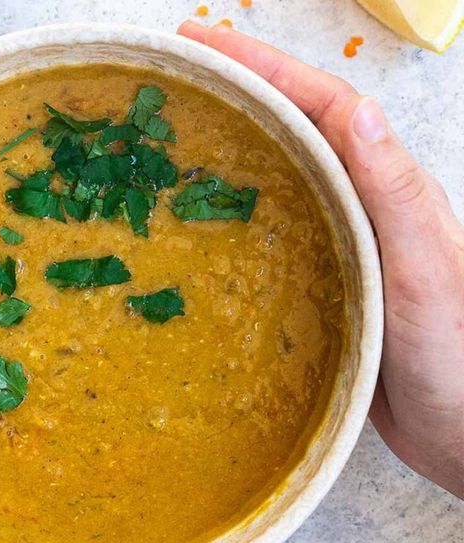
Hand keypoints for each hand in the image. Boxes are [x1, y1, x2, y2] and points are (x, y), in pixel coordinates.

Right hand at [178, 21, 463, 501]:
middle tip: (171, 87)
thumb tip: (356, 109)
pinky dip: (237, 231)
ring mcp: (346, 252)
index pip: (318, 106)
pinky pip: (276, 247)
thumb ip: (392, 192)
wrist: (462, 432)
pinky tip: (200, 244)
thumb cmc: (454, 354)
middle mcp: (365, 210)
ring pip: (281, 188)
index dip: (260, 68)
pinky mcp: (331, 297)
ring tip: (170, 152)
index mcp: (388, 188)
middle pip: (293, 135)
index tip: (198, 46)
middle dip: (236, 101)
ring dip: (230, 162)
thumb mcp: (424, 268)